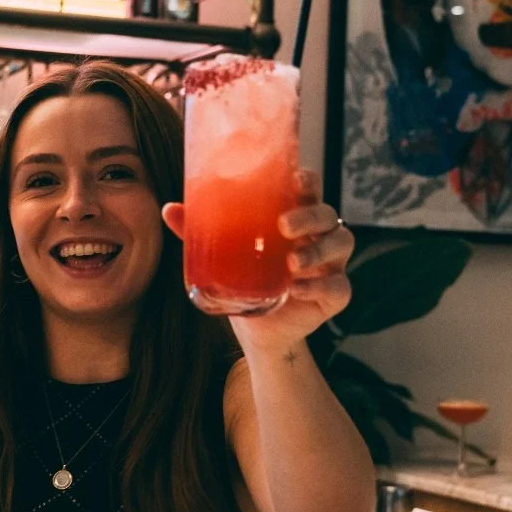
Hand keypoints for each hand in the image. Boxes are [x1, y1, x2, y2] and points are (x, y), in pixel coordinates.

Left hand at [161, 169, 355, 354]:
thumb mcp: (222, 255)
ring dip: (318, 251)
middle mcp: (317, 236)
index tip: (296, 180)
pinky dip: (321, 286)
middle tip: (284, 225)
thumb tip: (170, 209)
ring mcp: (330, 265)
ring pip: (342, 243)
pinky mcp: (333, 296)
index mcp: (295, 218)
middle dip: (310, 216)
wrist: (256, 330)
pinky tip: (297, 288)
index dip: (308, 181)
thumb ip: (200, 232)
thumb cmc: (244, 281)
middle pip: (327, 214)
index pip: (309, 190)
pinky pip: (339, 287)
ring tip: (292, 261)